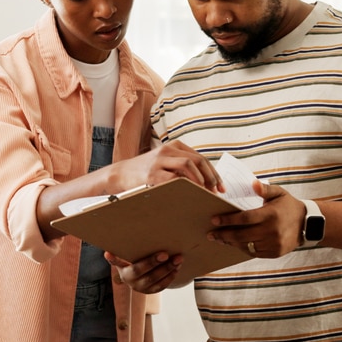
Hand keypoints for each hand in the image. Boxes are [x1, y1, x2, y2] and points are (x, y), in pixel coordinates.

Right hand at [105, 141, 221, 192]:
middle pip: (197, 160)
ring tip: (203, 193)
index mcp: (173, 146)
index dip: (214, 173)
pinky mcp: (151, 174)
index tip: (221, 187)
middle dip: (211, 177)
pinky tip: (188, 195)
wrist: (120, 174)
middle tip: (215, 192)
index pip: (200, 158)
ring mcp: (159, 161)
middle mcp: (167, 150)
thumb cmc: (145, 171)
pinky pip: (173, 179)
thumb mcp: (164, 162)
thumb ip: (181, 167)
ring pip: (188, 166)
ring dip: (199, 180)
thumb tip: (206, 182)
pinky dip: (184, 187)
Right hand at [107, 251, 182, 294]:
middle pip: (147, 275)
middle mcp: (133, 284)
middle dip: (156, 264)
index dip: (141, 263)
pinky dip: (171, 276)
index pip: (133, 269)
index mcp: (125, 274)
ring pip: (157, 281)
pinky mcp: (152, 291)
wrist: (133, 277)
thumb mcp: (121, 260)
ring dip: (169, 270)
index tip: (145, 254)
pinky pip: (163, 285)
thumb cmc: (128, 262)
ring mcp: (144, 288)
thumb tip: (106, 253)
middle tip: (166, 254)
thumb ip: (117, 258)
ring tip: (178, 259)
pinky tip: (177, 267)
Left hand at [207, 181, 307, 258]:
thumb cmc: (288, 205)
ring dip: (231, 243)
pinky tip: (234, 244)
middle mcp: (272, 231)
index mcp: (271, 214)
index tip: (214, 220)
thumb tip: (252, 184)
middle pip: (242, 235)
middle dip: (224, 234)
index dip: (228, 220)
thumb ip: (264, 189)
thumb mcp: (279, 193)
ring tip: (220, 239)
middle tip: (211, 234)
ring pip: (246, 245)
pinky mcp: (275, 253)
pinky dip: (243, 248)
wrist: (307, 224)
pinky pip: (254, 252)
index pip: (244, 218)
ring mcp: (274, 244)